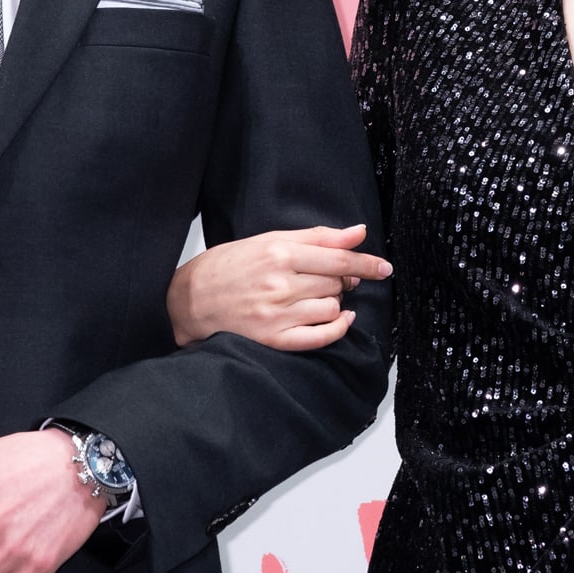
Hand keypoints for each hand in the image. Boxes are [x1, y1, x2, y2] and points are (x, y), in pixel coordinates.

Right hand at [167, 223, 391, 351]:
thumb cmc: (229, 266)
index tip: (384, 267)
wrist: (189, 299)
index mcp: (279, 254)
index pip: (337, 258)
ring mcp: (276, 315)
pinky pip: (320, 338)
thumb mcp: (269, 240)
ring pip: (332, 309)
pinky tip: (339, 320)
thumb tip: (359, 232)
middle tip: (330, 278)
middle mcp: (280, 285)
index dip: (366, 263)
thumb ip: (317, 237)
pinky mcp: (274, 339)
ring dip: (335, 302)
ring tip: (317, 296)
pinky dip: (337, 329)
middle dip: (342, 280)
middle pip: (336, 283)